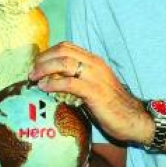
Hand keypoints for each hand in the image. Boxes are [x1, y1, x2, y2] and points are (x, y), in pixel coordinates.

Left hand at [29, 43, 152, 146]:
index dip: (49, 52)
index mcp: (94, 61)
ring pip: (64, 62)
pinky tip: (44, 88)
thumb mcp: (94, 87)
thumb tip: (55, 83)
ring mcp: (95, 77)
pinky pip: (69, 83)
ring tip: (34, 78)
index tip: (37, 64)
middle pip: (63, 51)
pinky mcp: (94, 92)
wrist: (133, 119)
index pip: (67, 47)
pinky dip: (53, 83)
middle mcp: (94, 65)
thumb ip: (79, 81)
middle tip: (31, 71)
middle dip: (43, 59)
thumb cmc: (112, 107)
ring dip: (45, 68)